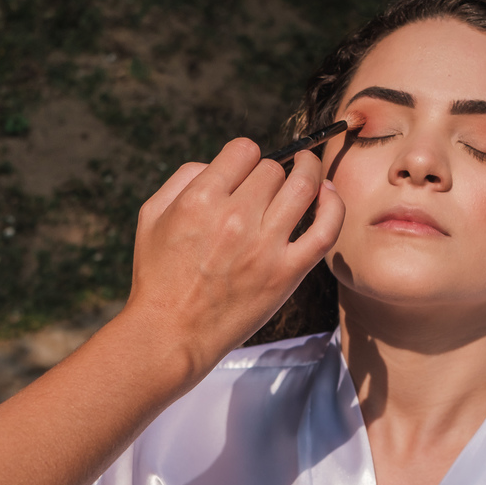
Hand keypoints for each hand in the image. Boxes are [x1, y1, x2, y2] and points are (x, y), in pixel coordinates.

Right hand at [124, 138, 344, 376]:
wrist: (171, 333)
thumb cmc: (158, 276)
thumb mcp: (152, 216)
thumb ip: (182, 178)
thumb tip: (218, 164)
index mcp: (200, 199)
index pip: (244, 150)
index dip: (247, 156)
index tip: (246, 170)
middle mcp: (234, 218)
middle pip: (273, 170)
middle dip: (271, 171)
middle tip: (269, 184)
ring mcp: (264, 246)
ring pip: (303, 187)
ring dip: (309, 172)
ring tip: (308, 169)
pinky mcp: (287, 273)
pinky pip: (325, 229)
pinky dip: (333, 205)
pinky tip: (327, 195)